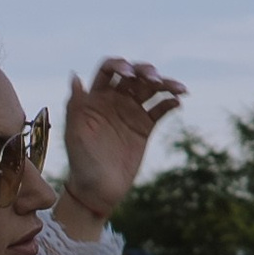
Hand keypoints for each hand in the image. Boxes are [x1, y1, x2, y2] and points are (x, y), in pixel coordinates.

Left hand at [59, 57, 185, 221]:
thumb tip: (75, 75)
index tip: (129, 74)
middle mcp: (115, 100)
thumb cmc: (81, 160)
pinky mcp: (145, 126)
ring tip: (179, 88)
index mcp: (96, 97)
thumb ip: (75, 104)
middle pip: (134, 75)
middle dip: (146, 72)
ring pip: (151, 89)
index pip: (109, 70)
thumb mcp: (74, 132)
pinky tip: (178, 101)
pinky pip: (160, 109)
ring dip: (165, 84)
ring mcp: (131, 112)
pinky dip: (170, 102)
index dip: (120, 65)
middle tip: (154, 79)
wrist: (98, 189)